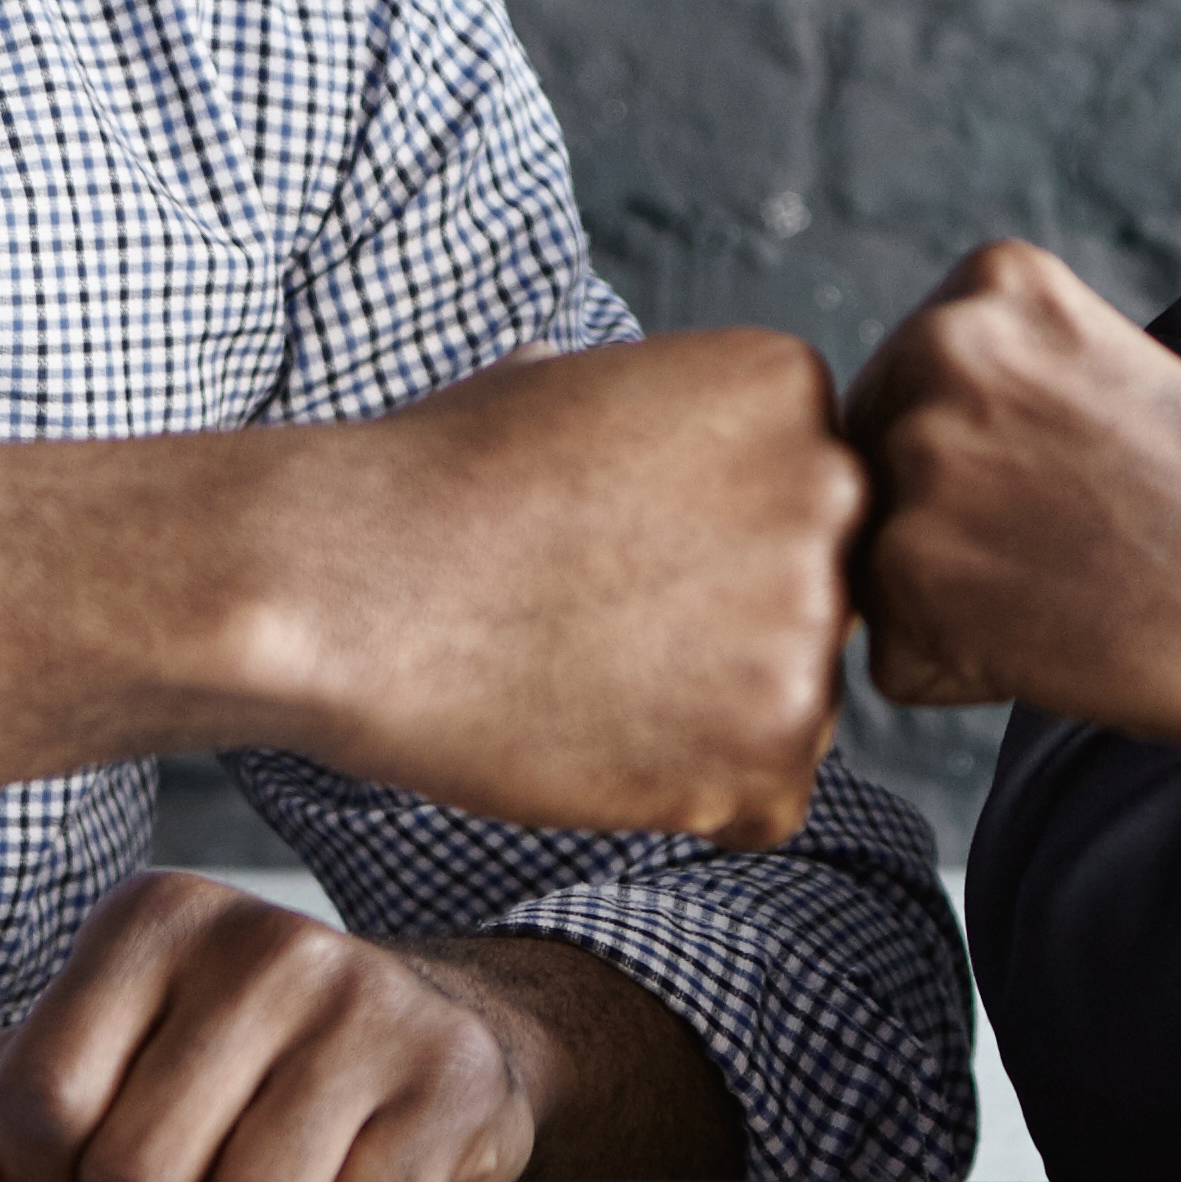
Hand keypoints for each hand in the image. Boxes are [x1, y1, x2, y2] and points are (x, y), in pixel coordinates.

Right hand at [0, 331, 859, 848]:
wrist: (346, 587)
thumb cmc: (429, 482)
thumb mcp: (570, 382)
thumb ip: (672, 418)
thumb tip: (691, 452)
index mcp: (791, 386)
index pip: (803, 489)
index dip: (703, 537)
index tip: (611, 548)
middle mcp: (834, 494)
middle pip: (819, 589)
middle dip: (729, 622)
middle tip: (597, 626)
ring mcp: (815, 628)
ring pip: (796, 697)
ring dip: (710, 712)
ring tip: (582, 682)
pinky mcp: (779, 754)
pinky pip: (763, 800)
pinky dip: (688, 798)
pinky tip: (592, 746)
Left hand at [0, 875, 694, 1181]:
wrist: (416, 1033)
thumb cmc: (219, 1063)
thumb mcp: (78, 1073)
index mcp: (151, 916)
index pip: (39, 1106)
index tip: (89, 1172)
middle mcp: (264, 938)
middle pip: (138, 1179)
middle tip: (198, 1167)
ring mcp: (370, 1000)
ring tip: (276, 1163)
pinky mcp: (452, 1075)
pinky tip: (353, 1166)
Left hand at [847, 242, 1180, 893]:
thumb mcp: (1102, 366)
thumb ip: (988, 373)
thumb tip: (871, 431)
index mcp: (986, 284)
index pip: (908, 388)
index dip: (978, 458)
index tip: (1068, 480)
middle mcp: (936, 348)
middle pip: (876, 462)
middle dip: (945, 521)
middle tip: (1066, 546)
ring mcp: (914, 460)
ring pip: (874, 554)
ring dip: (947, 599)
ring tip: (1060, 592)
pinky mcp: (905, 575)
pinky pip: (891, 651)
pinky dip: (955, 675)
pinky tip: (1050, 646)